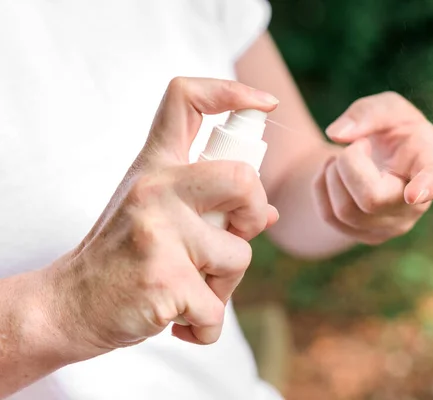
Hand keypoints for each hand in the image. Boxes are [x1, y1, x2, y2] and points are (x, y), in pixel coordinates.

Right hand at [45, 77, 279, 360]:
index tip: (264, 105)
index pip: (187, 99)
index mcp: (153, 166)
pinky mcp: (164, 280)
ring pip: (239, 255)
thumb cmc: (120, 257)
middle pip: (243, 178)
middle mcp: (155, 188)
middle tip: (235, 235)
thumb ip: (207, 204)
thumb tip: (269, 213)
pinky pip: (216, 309)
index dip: (232, 91)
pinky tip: (176, 321)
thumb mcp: (153, 213)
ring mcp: (159, 232)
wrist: (67, 305)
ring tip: (187, 290)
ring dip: (224, 286)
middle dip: (254, 213)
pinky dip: (205, 327)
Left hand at [314, 91, 432, 244]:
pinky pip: (329, 217)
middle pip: (371, 199)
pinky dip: (321, 187)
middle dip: (348, 163)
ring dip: (333, 174)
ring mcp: (393, 226)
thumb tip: (337, 135)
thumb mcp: (386, 107)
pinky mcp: (368, 236)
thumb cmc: (391, 130)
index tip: (414, 194)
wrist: (381, 157)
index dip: (426, 187)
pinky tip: (334, 173)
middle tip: (358, 145)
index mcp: (429, 163)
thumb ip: (367, 113)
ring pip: (345, 211)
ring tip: (346, 156)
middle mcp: (416, 204)